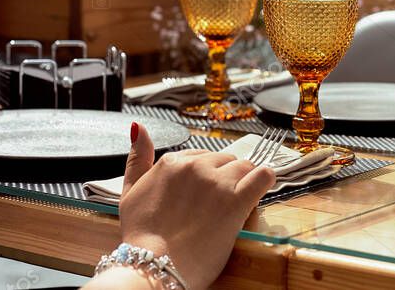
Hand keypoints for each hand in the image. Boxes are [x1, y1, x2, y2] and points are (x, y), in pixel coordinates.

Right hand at [109, 123, 274, 289]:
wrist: (154, 266)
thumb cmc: (141, 235)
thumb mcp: (129, 192)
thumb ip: (137, 158)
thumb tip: (138, 127)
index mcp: (172, 162)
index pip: (202, 155)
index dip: (206, 175)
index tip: (203, 195)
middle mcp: (195, 166)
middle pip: (225, 160)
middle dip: (224, 178)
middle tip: (216, 204)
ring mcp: (217, 182)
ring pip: (244, 167)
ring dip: (243, 182)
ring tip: (234, 203)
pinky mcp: (236, 200)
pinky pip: (263, 176)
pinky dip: (265, 180)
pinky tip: (262, 187)